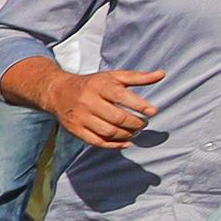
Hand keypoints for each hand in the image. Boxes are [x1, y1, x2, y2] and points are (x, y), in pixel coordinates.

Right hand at [43, 65, 167, 147]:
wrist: (58, 92)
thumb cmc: (93, 84)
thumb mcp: (113, 77)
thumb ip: (138, 77)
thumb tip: (162, 74)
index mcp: (99, 86)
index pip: (122, 97)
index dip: (140, 106)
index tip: (153, 111)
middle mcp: (88, 101)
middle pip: (117, 118)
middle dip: (135, 123)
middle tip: (143, 124)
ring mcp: (80, 117)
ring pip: (108, 132)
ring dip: (126, 135)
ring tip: (134, 132)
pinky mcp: (75, 130)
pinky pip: (97, 142)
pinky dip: (114, 145)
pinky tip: (126, 142)